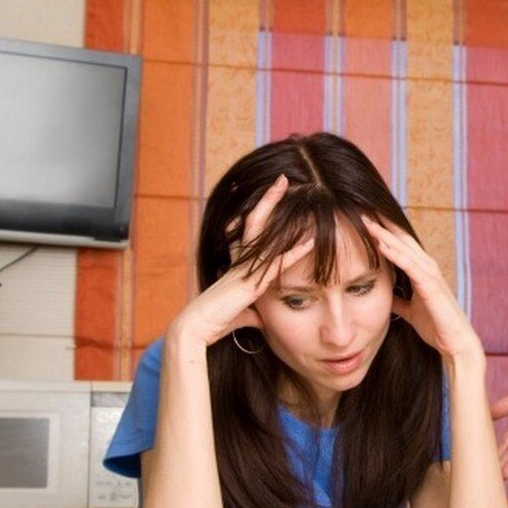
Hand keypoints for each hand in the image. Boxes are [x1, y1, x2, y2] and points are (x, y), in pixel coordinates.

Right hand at [171, 175, 313, 346]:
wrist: (196, 328)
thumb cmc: (216, 322)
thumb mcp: (240, 314)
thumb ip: (253, 312)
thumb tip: (261, 317)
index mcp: (238, 265)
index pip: (248, 232)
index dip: (258, 214)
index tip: (267, 198)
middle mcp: (241, 261)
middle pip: (254, 220)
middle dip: (268, 199)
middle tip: (283, 179)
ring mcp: (246, 269)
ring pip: (263, 231)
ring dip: (276, 209)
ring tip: (289, 188)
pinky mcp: (251, 283)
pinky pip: (276, 264)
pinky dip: (295, 253)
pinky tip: (311, 242)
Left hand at [362, 217, 480, 359]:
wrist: (455, 343)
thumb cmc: (436, 326)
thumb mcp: (410, 311)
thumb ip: (399, 300)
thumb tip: (385, 294)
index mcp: (422, 271)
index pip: (400, 245)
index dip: (383, 231)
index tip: (364, 219)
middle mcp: (427, 267)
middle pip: (401, 239)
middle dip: (382, 225)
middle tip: (361, 209)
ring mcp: (430, 275)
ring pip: (404, 248)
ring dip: (384, 234)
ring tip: (366, 220)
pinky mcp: (431, 286)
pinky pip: (410, 266)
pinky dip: (395, 254)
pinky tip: (381, 245)